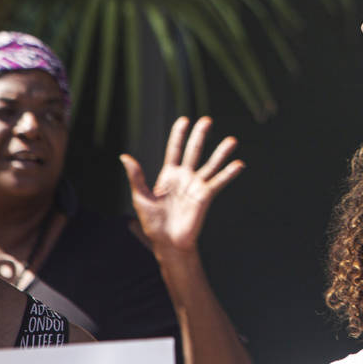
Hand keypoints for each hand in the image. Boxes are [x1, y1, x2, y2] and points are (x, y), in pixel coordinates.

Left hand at [119, 116, 243, 253]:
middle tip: (207, 120)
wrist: (167, 243)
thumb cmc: (153, 223)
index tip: (184, 120)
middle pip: (194, 151)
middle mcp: (185, 177)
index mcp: (168, 175)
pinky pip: (219, 182)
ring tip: (232, 140)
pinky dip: (229, 173)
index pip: (174, 149)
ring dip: (221, 153)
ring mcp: (196, 186)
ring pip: (211, 164)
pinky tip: (238, 164)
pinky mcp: (205, 196)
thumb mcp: (140, 198)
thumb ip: (136, 176)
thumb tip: (124, 157)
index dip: (178, 135)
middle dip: (200, 135)